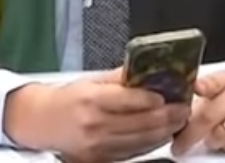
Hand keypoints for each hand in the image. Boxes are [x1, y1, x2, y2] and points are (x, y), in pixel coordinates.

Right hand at [3, 69, 190, 161]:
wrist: (41, 122)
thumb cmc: (66, 99)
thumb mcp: (90, 81)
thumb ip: (120, 78)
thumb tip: (148, 70)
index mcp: (91, 100)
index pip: (130, 100)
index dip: (154, 99)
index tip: (170, 95)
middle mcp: (94, 125)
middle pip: (141, 123)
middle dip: (168, 116)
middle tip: (184, 108)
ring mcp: (97, 146)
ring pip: (141, 141)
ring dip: (164, 131)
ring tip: (178, 121)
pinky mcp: (100, 160)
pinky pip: (133, 153)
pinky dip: (151, 144)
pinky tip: (161, 135)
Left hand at [172, 69, 224, 155]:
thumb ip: (206, 96)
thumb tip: (180, 115)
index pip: (213, 81)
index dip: (202, 86)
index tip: (195, 88)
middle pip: (209, 116)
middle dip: (189, 134)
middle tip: (179, 145)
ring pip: (221, 135)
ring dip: (212, 141)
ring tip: (214, 137)